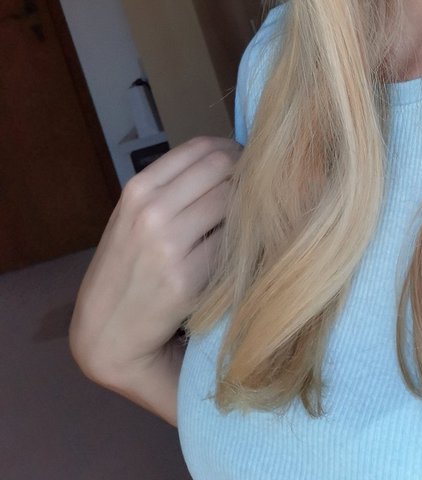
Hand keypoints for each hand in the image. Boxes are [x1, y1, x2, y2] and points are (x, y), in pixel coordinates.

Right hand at [70, 136, 239, 402]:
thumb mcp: (135, 215)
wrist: (106, 331)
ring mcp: (169, 246)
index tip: (245, 161)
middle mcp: (152, 212)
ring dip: (248, 207)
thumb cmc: (127, 267)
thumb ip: (174, 186)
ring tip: (249, 220)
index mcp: (139, 189)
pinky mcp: (188, 280)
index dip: (231, 149)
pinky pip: (232, 245)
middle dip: (245, 175)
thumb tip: (232, 157)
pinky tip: (240, 250)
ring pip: (233, 203)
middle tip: (256, 191)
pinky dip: (242, 242)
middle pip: (223, 169)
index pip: (202, 148)